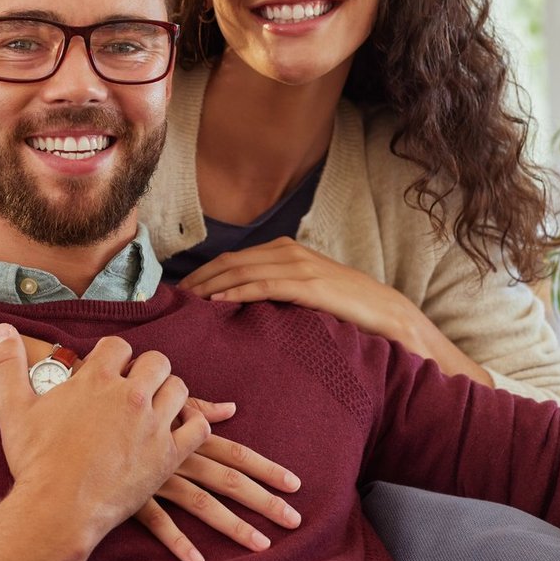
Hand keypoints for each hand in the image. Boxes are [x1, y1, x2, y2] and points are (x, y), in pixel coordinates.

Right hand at [0, 325, 209, 549]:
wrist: (57, 509)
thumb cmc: (34, 461)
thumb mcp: (13, 409)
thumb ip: (8, 364)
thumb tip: (2, 329)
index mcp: (96, 379)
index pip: (118, 346)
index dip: (114, 355)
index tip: (110, 369)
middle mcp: (129, 395)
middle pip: (155, 362)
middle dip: (147, 370)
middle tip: (137, 387)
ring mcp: (152, 424)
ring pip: (178, 390)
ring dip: (170, 393)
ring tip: (158, 406)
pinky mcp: (168, 455)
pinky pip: (197, 428)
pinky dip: (195, 424)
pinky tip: (183, 428)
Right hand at [133, 413, 303, 560]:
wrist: (73, 407)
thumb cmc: (120, 401)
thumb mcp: (160, 400)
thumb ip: (197, 406)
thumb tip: (232, 409)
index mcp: (189, 434)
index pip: (238, 453)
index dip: (267, 468)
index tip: (296, 484)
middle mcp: (180, 456)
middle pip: (230, 480)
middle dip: (264, 501)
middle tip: (295, 520)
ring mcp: (157, 478)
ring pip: (202, 504)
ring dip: (233, 525)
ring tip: (262, 546)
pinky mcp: (132, 496)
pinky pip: (157, 521)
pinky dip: (177, 541)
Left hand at [181, 237, 421, 345]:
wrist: (386, 311)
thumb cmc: (344, 306)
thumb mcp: (305, 290)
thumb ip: (276, 288)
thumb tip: (239, 304)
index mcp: (284, 250)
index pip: (232, 259)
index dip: (203, 274)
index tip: (180, 292)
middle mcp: (287, 251)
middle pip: (230, 263)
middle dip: (199, 280)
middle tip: (173, 301)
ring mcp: (298, 266)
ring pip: (243, 272)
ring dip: (211, 287)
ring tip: (187, 303)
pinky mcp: (309, 284)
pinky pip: (266, 286)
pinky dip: (239, 292)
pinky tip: (219, 303)